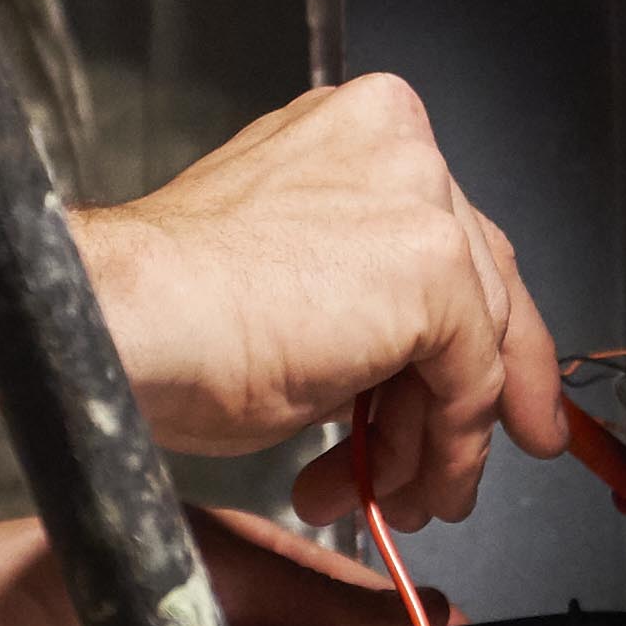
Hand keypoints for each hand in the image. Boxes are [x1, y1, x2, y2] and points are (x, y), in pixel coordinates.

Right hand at [76, 73, 573, 523]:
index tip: (495, 394)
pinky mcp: (433, 265)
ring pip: (479, 337)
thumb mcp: (292, 291)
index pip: (448, 234)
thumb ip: (363, 308)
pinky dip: (446, 445)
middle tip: (451, 468)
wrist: (131, 321)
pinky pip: (471, 377)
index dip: (478, 328)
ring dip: (435, 438)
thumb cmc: (168, 309)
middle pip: (479, 283)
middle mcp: (401, 144)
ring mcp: (421, 198)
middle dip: (465, 397)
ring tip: (387, 495)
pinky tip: (399, 485)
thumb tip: (409, 383)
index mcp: (358, 129)